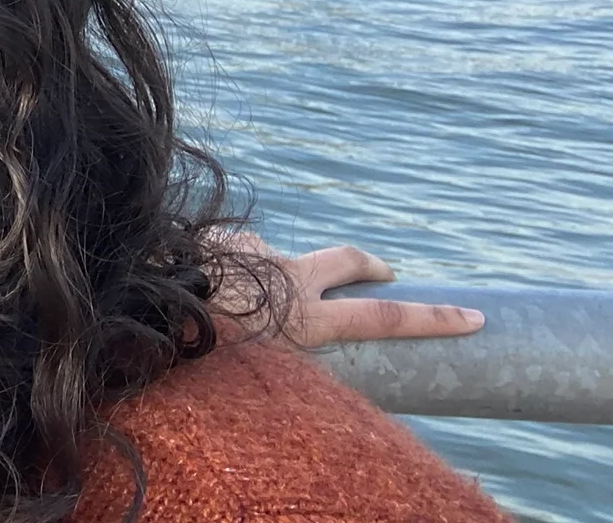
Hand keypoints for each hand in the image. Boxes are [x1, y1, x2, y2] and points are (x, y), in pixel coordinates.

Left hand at [215, 232, 484, 347]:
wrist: (136, 293)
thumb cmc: (189, 348)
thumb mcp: (243, 374)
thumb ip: (272, 356)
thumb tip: (282, 359)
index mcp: (302, 319)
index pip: (383, 319)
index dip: (434, 320)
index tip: (475, 317)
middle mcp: (287, 277)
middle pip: (348, 261)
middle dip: (372, 266)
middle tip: (385, 273)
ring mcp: (255, 252)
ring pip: (279, 258)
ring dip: (271, 276)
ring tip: (232, 302)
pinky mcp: (221, 238)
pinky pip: (232, 255)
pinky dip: (225, 270)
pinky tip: (196, 285)